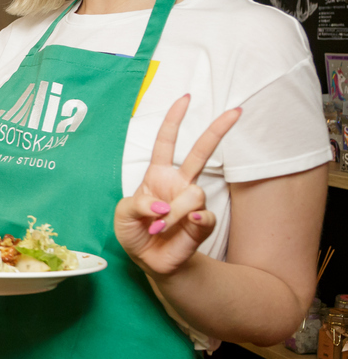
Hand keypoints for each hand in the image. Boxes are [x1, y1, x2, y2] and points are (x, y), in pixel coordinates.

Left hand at [115, 95, 240, 278]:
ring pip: (194, 194)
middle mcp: (179, 184)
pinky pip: (202, 216)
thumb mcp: (123, 215)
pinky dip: (188, 221)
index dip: (174, 120)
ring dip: (172, 212)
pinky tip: (182, 224)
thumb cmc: (135, 231)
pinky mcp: (201, 223)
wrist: (148, 260)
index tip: (185, 98)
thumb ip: (137, 205)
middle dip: (218, 130)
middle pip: (201, 152)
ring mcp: (192, 202)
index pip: (166, 141)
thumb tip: (162, 206)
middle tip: (236, 111)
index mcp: (157, 175)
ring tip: (158, 226)